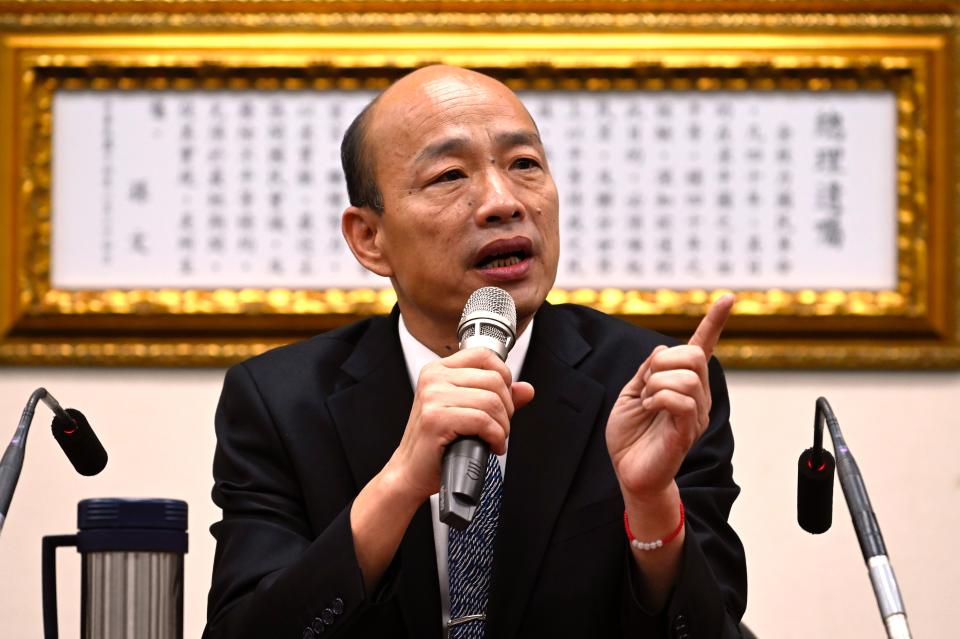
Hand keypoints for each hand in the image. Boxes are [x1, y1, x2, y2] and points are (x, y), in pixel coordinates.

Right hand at [384, 347, 534, 503]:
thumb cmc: (437, 443)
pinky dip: (495, 437)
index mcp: (439, 370)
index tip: (502, 400)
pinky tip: (490, 446)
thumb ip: (497, 397)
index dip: (504, 376)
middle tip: (499, 427)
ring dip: (502, 426)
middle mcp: (433, 378)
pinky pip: (483, 421)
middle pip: (494, 380)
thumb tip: (526, 389)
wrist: (411, 471)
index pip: (484, 355)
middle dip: (506, 408)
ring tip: (494, 438)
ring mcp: (432, 397)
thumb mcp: (468, 412)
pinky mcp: (435, 418)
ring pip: (491, 401)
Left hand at [606, 295, 733, 501]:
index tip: (728, 298)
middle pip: (692, 355)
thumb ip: (646, 370)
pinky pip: (680, 400)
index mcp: (682, 383)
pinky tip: (651, 409)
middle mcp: (696, 395)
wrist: (628, 471)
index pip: (702, 346)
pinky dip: (659, 398)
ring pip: (686, 377)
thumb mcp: (630, 393)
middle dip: (662, 362)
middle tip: (646, 385)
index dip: (714, 321)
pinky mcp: (688, 430)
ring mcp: (695, 413)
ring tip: (648, 402)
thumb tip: (662, 347)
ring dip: (656, 384)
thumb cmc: (630, 436)